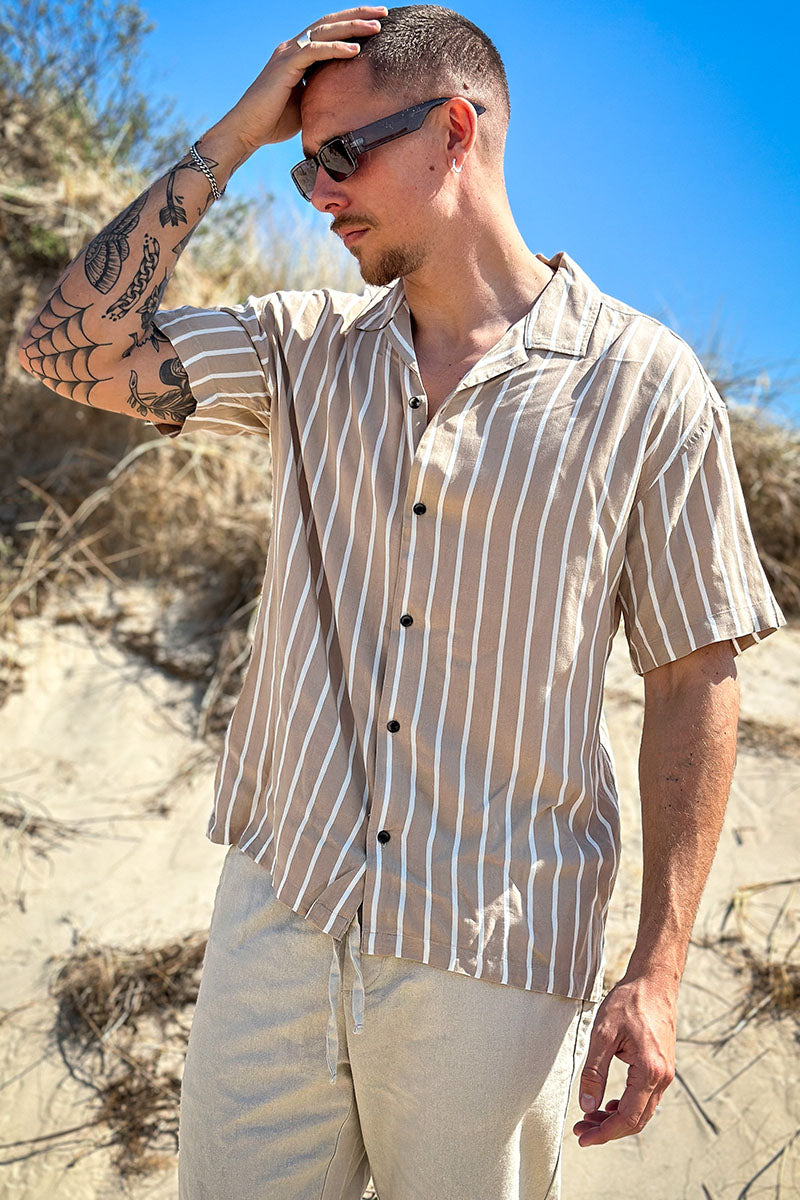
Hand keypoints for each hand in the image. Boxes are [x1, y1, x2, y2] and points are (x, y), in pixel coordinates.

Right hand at [226, 7, 388, 150]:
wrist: (247, 130)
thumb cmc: (275, 122)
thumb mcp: (308, 104)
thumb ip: (323, 94)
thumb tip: (347, 102)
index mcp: (298, 55)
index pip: (329, 32)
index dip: (352, 25)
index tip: (376, 23)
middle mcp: (293, 48)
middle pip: (330, 22)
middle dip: (358, 15)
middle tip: (384, 12)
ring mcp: (288, 54)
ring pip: (325, 31)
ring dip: (352, 26)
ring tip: (376, 26)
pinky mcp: (285, 65)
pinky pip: (315, 51)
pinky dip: (336, 48)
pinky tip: (355, 49)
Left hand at [572, 972, 676, 1146]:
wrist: (654, 983)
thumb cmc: (629, 1002)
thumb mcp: (603, 1034)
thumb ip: (594, 1072)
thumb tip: (586, 1105)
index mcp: (650, 1071)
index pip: (627, 1117)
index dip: (604, 1133)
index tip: (583, 1138)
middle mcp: (663, 1078)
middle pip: (636, 1120)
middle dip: (607, 1130)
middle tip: (580, 1129)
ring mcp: (666, 1074)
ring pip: (641, 1111)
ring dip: (616, 1120)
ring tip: (589, 1117)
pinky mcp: (662, 1068)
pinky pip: (646, 1098)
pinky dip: (626, 1106)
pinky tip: (608, 1104)